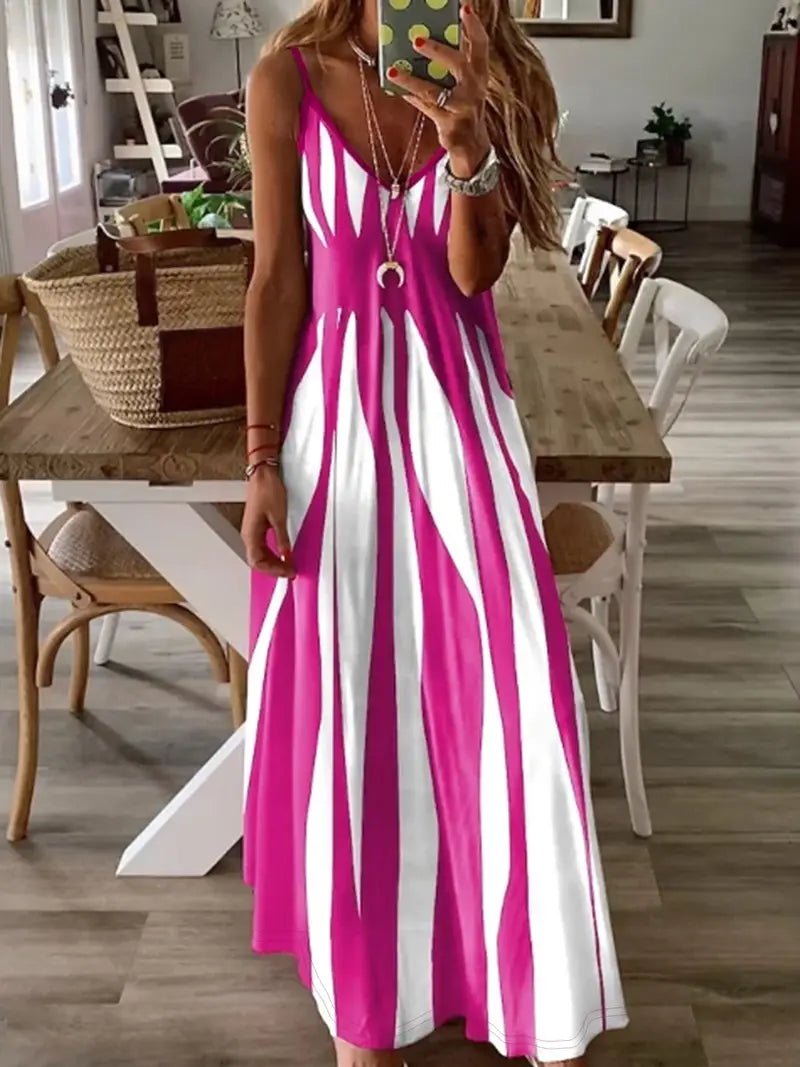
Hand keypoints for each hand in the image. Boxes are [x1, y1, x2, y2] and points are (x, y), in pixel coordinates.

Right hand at [242, 466, 295, 578]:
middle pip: (258, 561)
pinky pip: (262, 546)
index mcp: (250, 534)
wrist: (263, 475)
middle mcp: (248, 534)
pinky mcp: (257, 526)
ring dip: (273, 562)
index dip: (273, 570)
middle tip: (290, 571)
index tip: (288, 572)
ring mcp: (252, 531)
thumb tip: (286, 554)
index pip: (258, 561)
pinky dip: (272, 553)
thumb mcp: (279, 517)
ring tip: (288, 565)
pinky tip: (282, 554)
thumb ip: (282, 538)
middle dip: (274, 569)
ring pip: (260, 555)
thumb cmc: (267, 490)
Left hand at [387, 4, 490, 174]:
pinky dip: (410, 96)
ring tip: (394, 70)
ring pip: (435, 91)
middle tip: (417, 40)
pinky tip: (396, 86)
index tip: (464, 9)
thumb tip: (424, 36)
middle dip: (439, 51)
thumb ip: (452, 61)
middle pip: (459, 65)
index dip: (474, 27)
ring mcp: (462, 109)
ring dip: (413, 80)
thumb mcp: (464, 82)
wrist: (472, 145)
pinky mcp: (450, 125)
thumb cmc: (464, 106)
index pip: (481, 46)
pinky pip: (426, 107)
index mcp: (480, 74)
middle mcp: (475, 89)